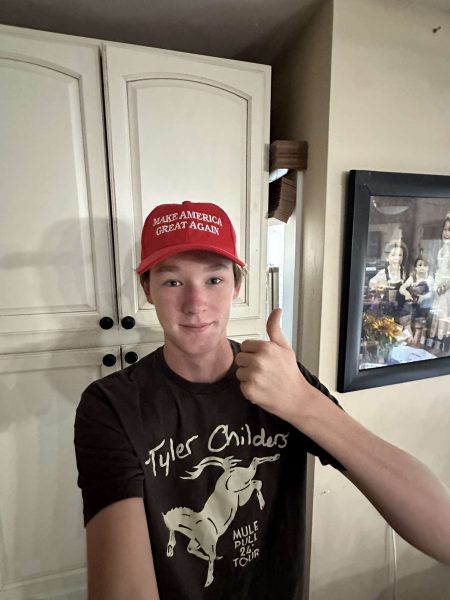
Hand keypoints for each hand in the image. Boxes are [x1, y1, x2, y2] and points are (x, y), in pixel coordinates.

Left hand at [235, 308, 308, 422]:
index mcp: (266, 348)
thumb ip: (274, 328)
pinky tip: (262, 389)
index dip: (253, 353)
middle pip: (239, 359)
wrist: (297, 398)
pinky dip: (249, 389)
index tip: (264, 360)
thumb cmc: (290, 373)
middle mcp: (259, 361)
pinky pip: (241, 386)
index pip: (245, 345)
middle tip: (264, 371)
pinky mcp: (249, 390)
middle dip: (249, 364)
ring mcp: (253, 376)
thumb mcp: (285, 347)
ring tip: (264, 380)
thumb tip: (276, 310)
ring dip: (248, 377)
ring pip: (239, 373)